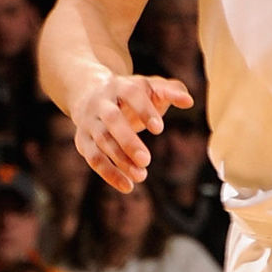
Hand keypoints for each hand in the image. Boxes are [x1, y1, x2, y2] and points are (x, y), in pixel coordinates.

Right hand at [70, 70, 193, 191]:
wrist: (90, 93)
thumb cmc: (131, 93)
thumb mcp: (151, 87)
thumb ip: (172, 91)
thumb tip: (189, 101)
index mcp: (121, 85)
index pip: (131, 94)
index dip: (144, 110)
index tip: (159, 129)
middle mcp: (102, 102)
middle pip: (112, 119)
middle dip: (128, 140)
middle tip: (147, 160)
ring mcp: (89, 121)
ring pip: (102, 141)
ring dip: (120, 160)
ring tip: (142, 176)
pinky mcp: (82, 140)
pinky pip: (93, 158)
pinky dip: (109, 174)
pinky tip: (127, 186)